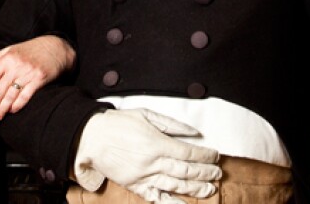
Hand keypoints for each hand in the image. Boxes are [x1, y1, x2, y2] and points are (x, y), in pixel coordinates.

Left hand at [0, 36, 75, 122]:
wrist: (54, 47)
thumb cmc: (29, 49)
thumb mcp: (7, 51)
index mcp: (6, 59)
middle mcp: (16, 66)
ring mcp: (28, 73)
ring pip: (11, 95)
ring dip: (2, 109)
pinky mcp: (39, 79)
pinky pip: (26, 95)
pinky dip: (18, 105)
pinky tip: (11, 111)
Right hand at [73, 109, 220, 202]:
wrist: (91, 137)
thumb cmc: (118, 123)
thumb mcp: (145, 114)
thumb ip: (171, 124)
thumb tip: (194, 131)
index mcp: (156, 143)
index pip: (189, 153)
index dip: (205, 156)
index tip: (215, 155)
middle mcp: (153, 162)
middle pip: (186, 171)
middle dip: (205, 173)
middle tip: (218, 173)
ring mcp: (144, 176)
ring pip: (175, 185)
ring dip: (195, 188)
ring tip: (209, 189)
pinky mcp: (135, 186)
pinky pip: (156, 197)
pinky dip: (171, 203)